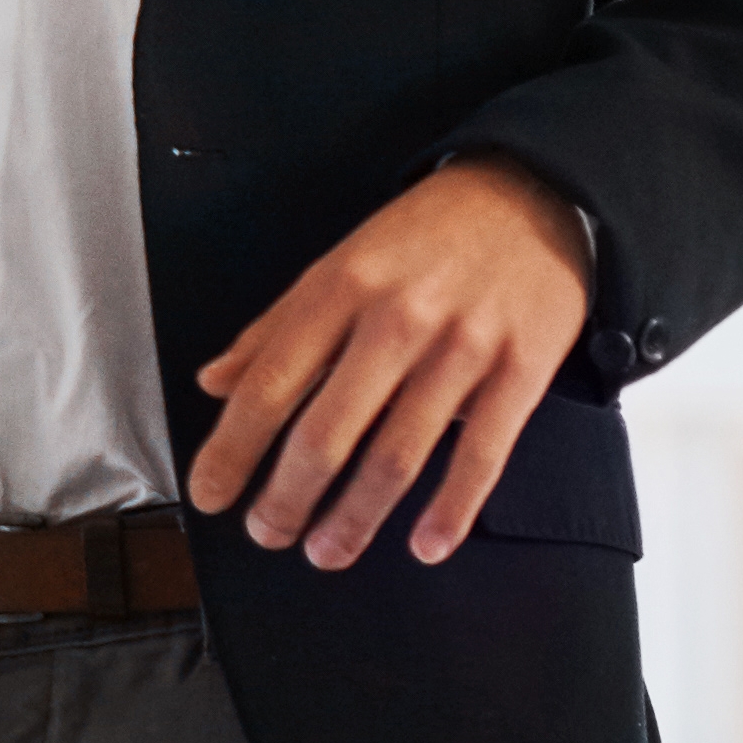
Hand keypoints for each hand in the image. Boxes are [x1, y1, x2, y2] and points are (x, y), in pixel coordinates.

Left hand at [186, 157, 592, 566]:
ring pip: (398, 454)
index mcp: (341, 287)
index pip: (270, 382)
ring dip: (356, 518)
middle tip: (267, 534)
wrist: (530, 191)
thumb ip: (275, 327)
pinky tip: (424, 544)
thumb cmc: (426, 235)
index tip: (212, 493)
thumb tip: (214, 382)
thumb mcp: (340, 262)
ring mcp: (463, 346)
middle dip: (288, 497)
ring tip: (327, 550)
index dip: (232, 448)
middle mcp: (397, 318)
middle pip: (328, 430)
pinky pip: (482, 455)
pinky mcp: (521, 370)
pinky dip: (450, 510)